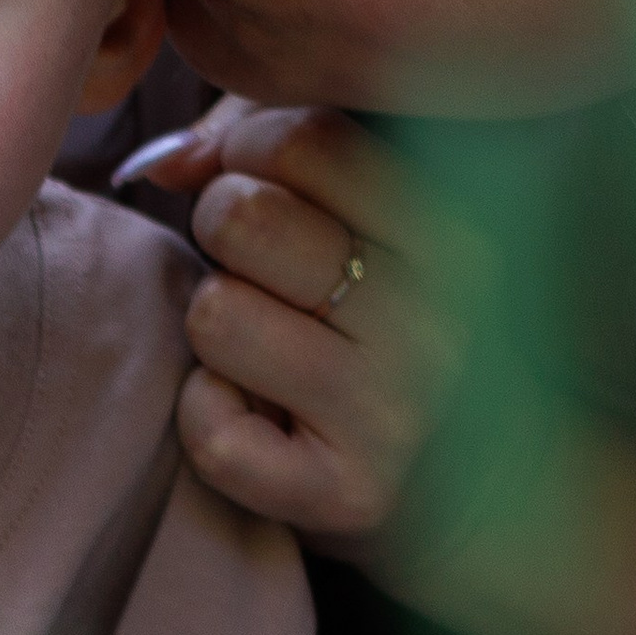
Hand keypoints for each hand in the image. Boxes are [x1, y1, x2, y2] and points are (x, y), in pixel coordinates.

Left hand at [118, 101, 478, 548]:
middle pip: (244, 216)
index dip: (247, 155)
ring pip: (215, 313)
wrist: (469, 488)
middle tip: (261, 280)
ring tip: (266, 352)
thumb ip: (268, 152)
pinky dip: (207, 417)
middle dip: (223, 236)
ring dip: (215, 328)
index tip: (261, 191)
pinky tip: (257, 418)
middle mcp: (437, 321)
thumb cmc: (380, 326)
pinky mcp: (347, 494)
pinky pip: (212, 429)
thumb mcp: (361, 218)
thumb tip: (166, 160)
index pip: (305, 140)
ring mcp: (396, 412)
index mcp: (453, 236)